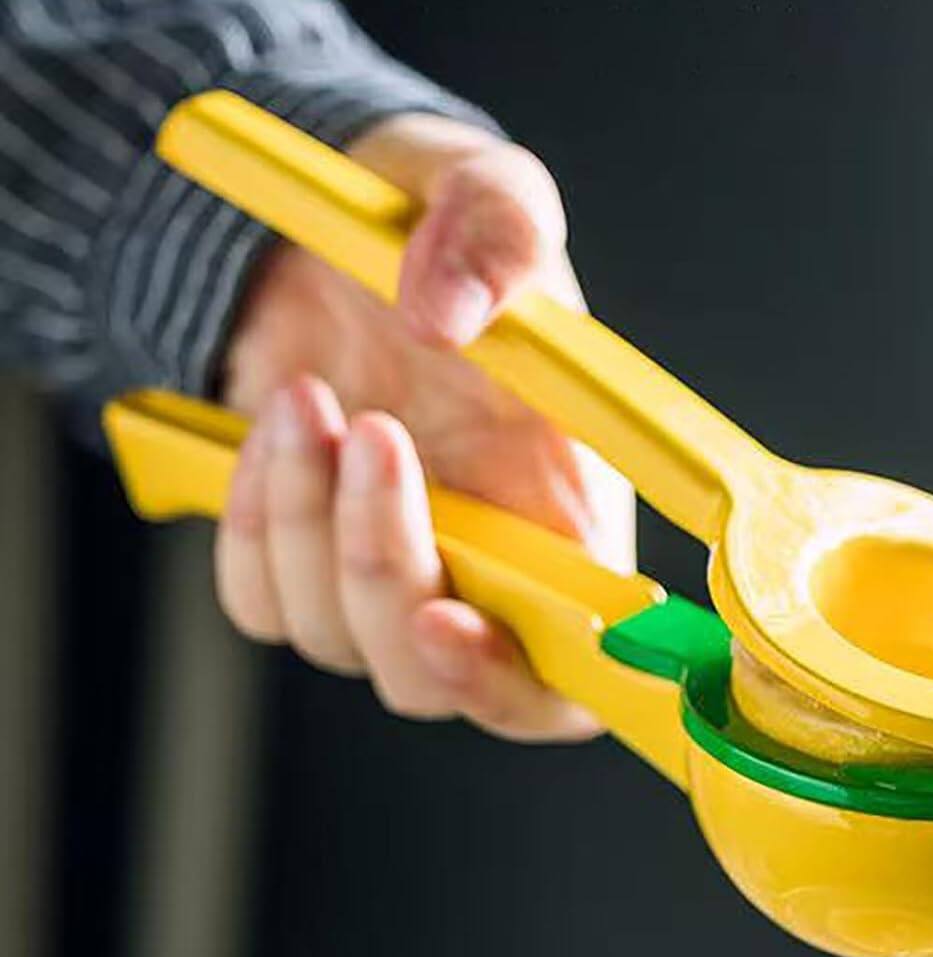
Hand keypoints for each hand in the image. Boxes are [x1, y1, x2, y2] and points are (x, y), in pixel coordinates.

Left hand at [216, 114, 632, 740]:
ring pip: (337, 640)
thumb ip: (502, 231)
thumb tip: (450, 319)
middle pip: (431, 678)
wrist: (330, 234)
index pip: (569, 680)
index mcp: (568, 528)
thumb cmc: (440, 228)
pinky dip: (253, 526)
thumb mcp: (488, 186)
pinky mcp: (301, 569)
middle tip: (373, 431)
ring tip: (310, 396)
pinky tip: (273, 430)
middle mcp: (483, 576)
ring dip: (310, 524)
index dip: (512, 685)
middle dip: (384, 570)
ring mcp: (388, 580)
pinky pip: (261, 604)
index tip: (447, 619)